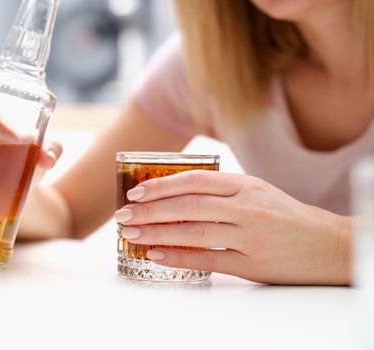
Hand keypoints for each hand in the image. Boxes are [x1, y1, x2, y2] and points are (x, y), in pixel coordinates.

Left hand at [114, 170, 351, 284]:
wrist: (329, 244)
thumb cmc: (287, 217)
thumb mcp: (258, 191)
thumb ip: (222, 190)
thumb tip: (177, 192)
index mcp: (245, 185)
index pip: (194, 181)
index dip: (161, 185)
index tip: (136, 191)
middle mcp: (246, 207)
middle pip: (187, 205)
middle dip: (150, 209)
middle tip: (124, 214)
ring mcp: (249, 235)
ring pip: (192, 231)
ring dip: (156, 231)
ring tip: (132, 233)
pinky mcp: (252, 263)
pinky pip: (207, 258)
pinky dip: (178, 256)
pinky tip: (156, 253)